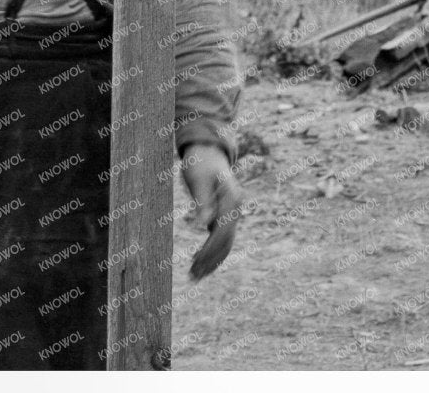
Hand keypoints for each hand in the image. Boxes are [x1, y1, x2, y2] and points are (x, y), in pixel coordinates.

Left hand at [180, 143, 242, 280]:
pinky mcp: (224, 216)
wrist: (208, 151)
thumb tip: (204, 225)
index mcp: (232, 199)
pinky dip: (212, 252)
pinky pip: (221, 238)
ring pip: (226, 243)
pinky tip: (200, 263)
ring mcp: (232, 213)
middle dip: (210, 260)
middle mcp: (236, 209)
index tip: (195, 263)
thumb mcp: (197, 179)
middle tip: (192, 277)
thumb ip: (202, 202)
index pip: (222, 231)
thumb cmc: (200, 162)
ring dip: (212, 261)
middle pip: (226, 241)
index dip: (209, 250)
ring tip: (195, 276)